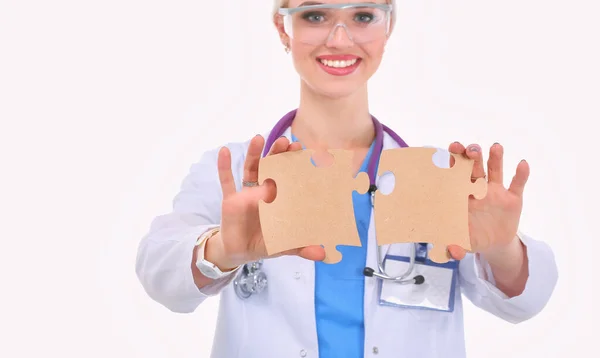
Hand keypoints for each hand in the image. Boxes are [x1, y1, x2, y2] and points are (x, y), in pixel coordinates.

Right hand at [211, 135, 325, 269]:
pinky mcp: (230, 200)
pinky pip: (226, 181)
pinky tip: (223, 151)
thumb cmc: (265, 242)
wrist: (239, 252)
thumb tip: (322, 254)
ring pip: (250, 169)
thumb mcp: (284, 245)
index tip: (303, 151)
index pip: (289, 177)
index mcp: (279, 198)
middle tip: (285, 141)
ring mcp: (246, 193)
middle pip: (271, 167)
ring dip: (254, 153)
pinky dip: (224, 166)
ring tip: (259, 137)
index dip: (295, 164)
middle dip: (277, 153)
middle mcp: (263, 190)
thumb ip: (302, 248)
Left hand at [446, 142, 529, 260]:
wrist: (493, 244)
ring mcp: (496, 192)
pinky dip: (520, 174)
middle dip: (471, 157)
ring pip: (494, 171)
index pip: (455, 176)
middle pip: (474, 168)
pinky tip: (522, 164)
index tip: (450, 152)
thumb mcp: (462, 244)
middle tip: (470, 148)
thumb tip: (452, 253)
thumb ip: (454, 247)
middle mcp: (478, 189)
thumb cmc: (471, 237)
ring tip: (495, 147)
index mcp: (461, 196)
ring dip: (495, 159)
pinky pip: (517, 184)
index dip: (453, 163)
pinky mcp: (512, 199)